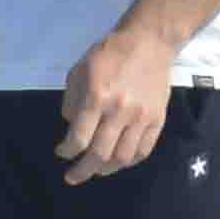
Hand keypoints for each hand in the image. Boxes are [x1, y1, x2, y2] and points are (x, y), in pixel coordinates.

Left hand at [54, 24, 177, 184]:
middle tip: (73, 177)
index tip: (62, 152)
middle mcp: (120, 111)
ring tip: (96, 170)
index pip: (79, 138)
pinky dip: (128, 162)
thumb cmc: (110, 53)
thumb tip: (71, 127)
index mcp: (97, 97)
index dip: (67, 151)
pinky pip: (143, 150)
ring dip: (105, 170)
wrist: (150, 41)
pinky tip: (118, 161)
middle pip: (99, 155)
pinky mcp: (157, 119)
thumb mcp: (79, 70)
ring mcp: (141, 117)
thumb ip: (71, 100)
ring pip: (122, 158)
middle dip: (82, 171)